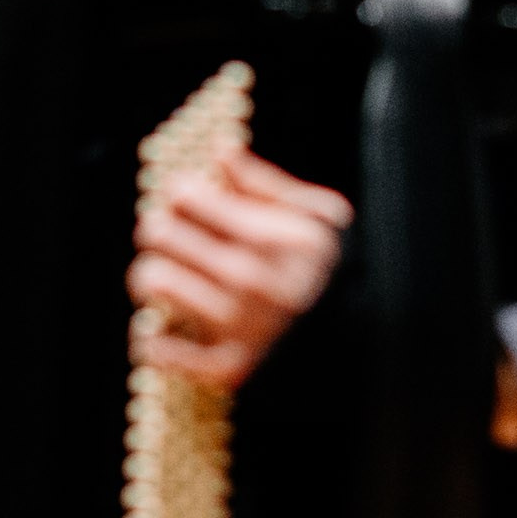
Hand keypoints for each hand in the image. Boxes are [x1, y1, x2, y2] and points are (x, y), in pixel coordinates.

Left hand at [128, 148, 351, 391]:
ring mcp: (237, 325)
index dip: (179, 192)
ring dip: (154, 276)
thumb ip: (265, 184)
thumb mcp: (318, 218)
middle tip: (171, 235)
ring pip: (151, 282)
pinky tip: (167, 330)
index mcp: (268, 237)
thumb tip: (220, 150)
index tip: (185, 199)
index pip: (186, 196)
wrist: (364, 344)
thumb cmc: (337, 274)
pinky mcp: (228, 367)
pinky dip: (156, 340)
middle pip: (158, 233)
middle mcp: (248, 280)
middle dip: (161, 229)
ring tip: (171, 277)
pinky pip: (158, 349)